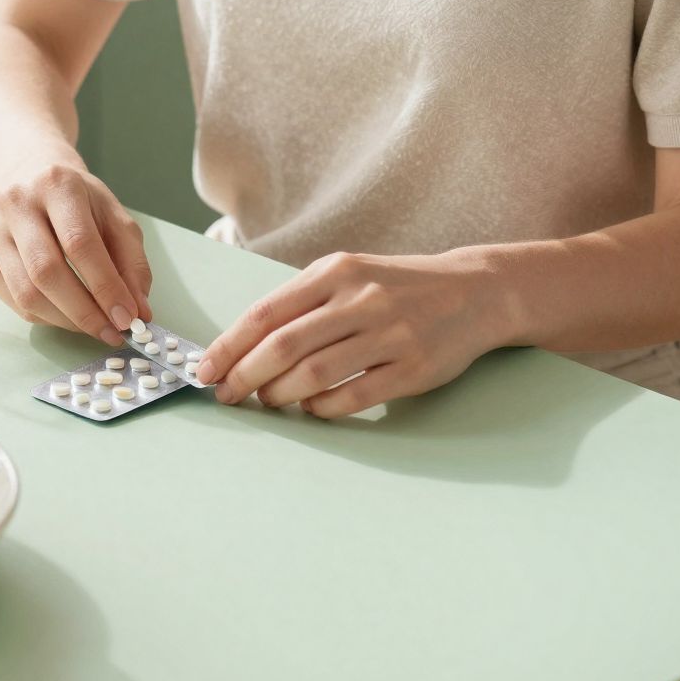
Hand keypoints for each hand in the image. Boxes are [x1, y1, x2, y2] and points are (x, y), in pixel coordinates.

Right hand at [0, 158, 151, 346]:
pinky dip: (47, 317)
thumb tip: (139, 310)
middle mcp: (18, 205)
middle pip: (47, 271)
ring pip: (26, 293)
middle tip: (112, 332)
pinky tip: (68, 315)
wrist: (29, 176)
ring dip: (66, 320)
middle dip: (85, 311)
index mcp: (57, 185)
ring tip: (95, 327)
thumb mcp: (114, 216)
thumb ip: (132, 261)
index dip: (105, 285)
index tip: (128, 317)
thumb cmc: (78, 200)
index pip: (79, 243)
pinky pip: (14, 302)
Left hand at [195, 248, 504, 416]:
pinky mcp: (412, 368)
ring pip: (314, 373)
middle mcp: (360, 299)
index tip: (205, 370)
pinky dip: (322, 408)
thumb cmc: (398, 287)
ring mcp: (389, 333)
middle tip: (227, 395)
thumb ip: (303, 303)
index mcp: (336, 272)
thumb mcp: (350, 275)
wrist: (474, 291)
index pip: (266, 312)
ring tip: (268, 402)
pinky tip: (311, 408)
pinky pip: (354, 396)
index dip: (229, 346)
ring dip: (280, 395)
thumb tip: (244, 346)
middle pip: (283, 346)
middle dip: (244, 376)